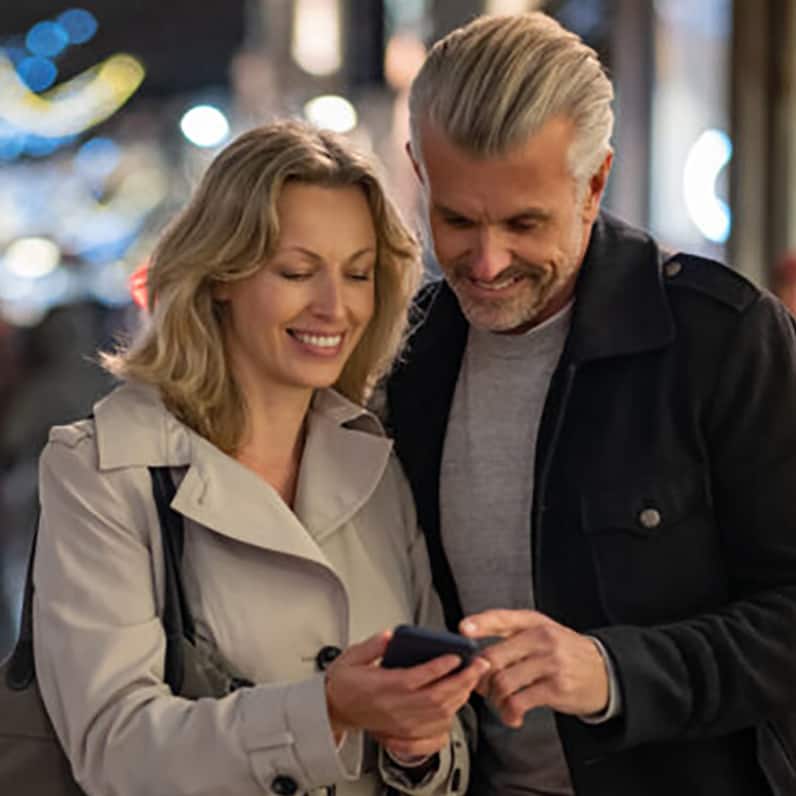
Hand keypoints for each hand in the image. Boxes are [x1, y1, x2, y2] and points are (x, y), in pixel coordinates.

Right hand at [325, 630, 489, 757]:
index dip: (439, 667)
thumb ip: (374, 645)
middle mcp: (395, 707)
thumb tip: (392, 636)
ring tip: (473, 678)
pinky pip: (434, 729)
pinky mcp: (404, 732)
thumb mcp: (352, 656)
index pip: (417, 678)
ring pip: (439, 713)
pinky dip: (451, 715)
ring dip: (460, 696)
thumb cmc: (344, 683)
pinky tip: (458, 702)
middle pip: (436, 697)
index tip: (456, 656)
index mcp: (382, 686)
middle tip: (478, 664)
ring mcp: (401, 722)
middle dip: (462, 680)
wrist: (332, 711)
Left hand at [459, 610, 608, 726]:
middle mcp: (541, 638)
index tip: (462, 630)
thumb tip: (476, 650)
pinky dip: (510, 712)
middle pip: (494, 657)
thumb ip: (511, 635)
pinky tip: (512, 715)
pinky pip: (520, 701)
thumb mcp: (542, 631)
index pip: (502, 618)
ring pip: (503, 682)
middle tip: (481, 687)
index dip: (480, 623)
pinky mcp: (556, 688)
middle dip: (480, 677)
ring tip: (499, 703)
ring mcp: (550, 663)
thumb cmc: (565, 651)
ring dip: (494, 699)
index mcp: (534, 622)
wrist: (604, 671)